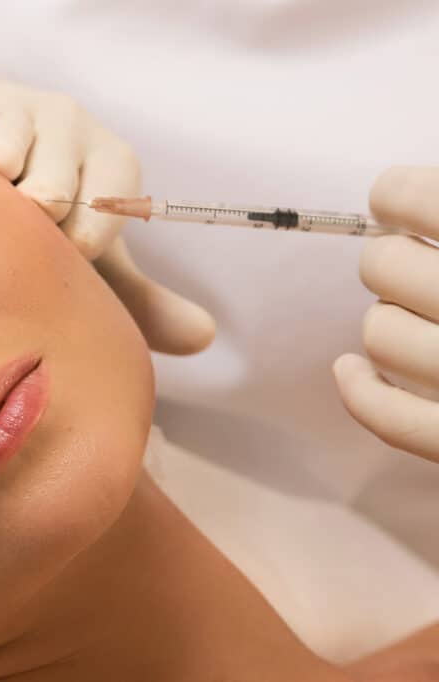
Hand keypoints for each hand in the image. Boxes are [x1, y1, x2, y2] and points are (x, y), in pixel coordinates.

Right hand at [0, 68, 214, 354]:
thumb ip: (139, 301)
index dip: (80, 242)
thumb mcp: (89, 262)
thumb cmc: (39, 223)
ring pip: (10, 141)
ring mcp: (21, 108)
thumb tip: (205, 337)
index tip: (60, 252)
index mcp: (111, 168)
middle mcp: (72, 131)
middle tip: (17, 219)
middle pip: (55, 184)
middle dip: (35, 210)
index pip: (109, 208)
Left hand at [333, 166, 438, 462]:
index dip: (397, 195)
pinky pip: (385, 417)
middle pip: (381, 265)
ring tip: (431, 321)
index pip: (407, 194)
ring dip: (391, 323)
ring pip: (377, 334)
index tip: (399, 201)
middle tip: (421, 265)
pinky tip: (350, 373)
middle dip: (394, 262)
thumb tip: (402, 188)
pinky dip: (360, 392)